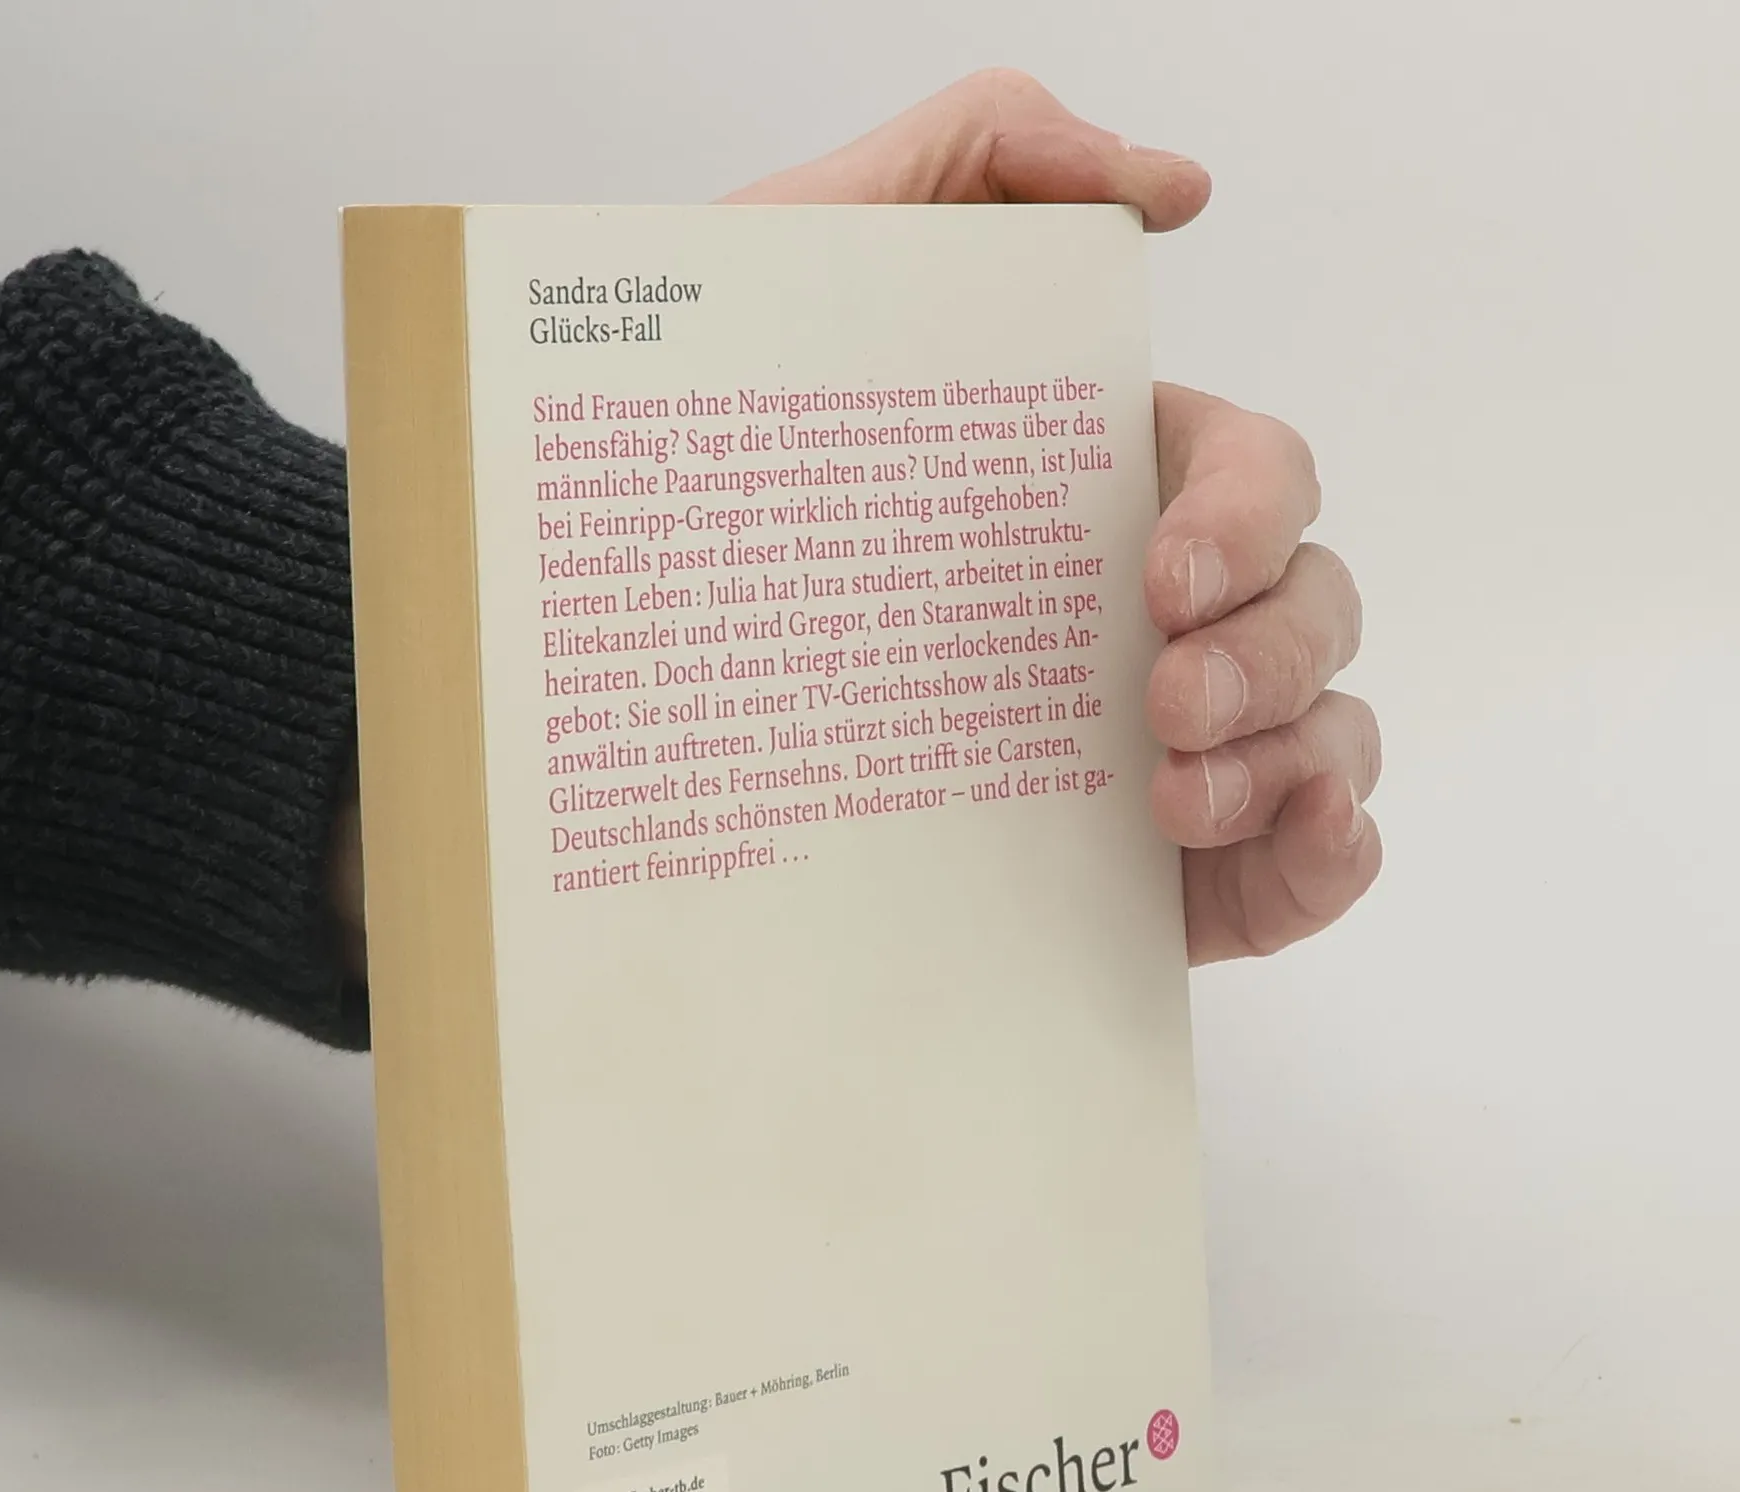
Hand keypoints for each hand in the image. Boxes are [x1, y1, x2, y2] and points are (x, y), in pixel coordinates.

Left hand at [727, 70, 1381, 961]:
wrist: (619, 703)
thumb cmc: (702, 484)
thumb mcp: (802, 271)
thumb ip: (976, 160)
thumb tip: (1171, 187)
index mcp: (1104, 486)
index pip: (1252, 473)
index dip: (1245, 514)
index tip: (1157, 577)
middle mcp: (1155, 612)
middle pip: (1311, 600)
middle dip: (1268, 650)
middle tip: (1161, 701)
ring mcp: (1171, 742)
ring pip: (1327, 726)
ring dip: (1289, 752)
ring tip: (1170, 801)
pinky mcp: (1158, 868)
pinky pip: (1313, 858)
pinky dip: (1334, 851)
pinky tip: (1294, 840)